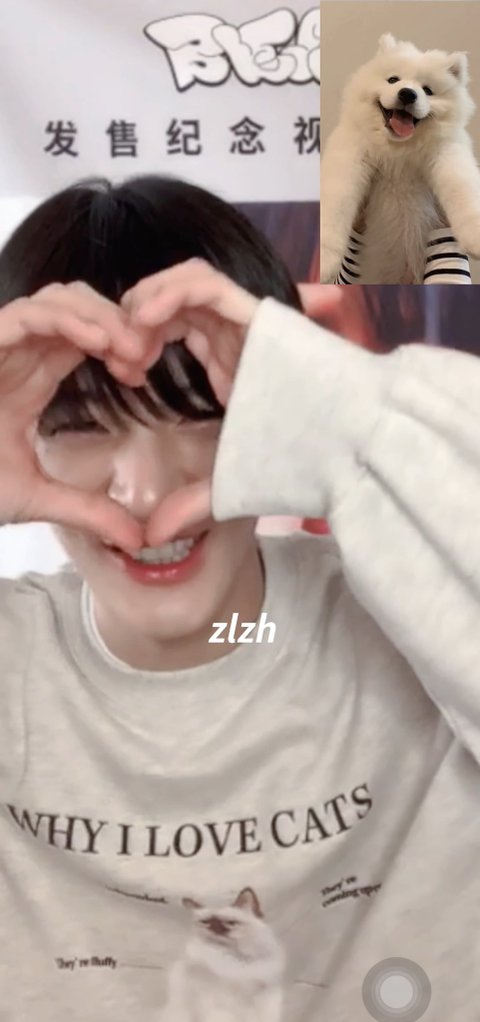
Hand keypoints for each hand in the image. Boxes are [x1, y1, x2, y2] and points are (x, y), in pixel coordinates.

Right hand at [0, 282, 154, 549]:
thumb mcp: (35, 498)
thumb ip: (87, 510)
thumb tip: (137, 538)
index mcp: (29, 378)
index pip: (83, 338)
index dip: (119, 342)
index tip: (143, 368)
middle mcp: (16, 354)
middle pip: (76, 306)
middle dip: (117, 319)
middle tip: (145, 350)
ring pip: (56, 299)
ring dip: (99, 314)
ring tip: (129, 345)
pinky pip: (26, 314)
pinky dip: (67, 319)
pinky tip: (99, 341)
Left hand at [121, 263, 344, 544]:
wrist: (349, 454)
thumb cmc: (300, 465)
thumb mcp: (230, 483)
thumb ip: (191, 503)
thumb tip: (151, 538)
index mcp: (229, 362)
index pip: (175, 327)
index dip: (141, 342)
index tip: (125, 376)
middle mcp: (236, 336)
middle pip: (174, 300)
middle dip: (138, 319)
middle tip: (121, 354)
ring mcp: (248, 322)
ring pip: (185, 281)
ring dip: (148, 300)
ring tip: (131, 333)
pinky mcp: (258, 314)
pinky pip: (204, 283)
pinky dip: (169, 292)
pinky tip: (146, 319)